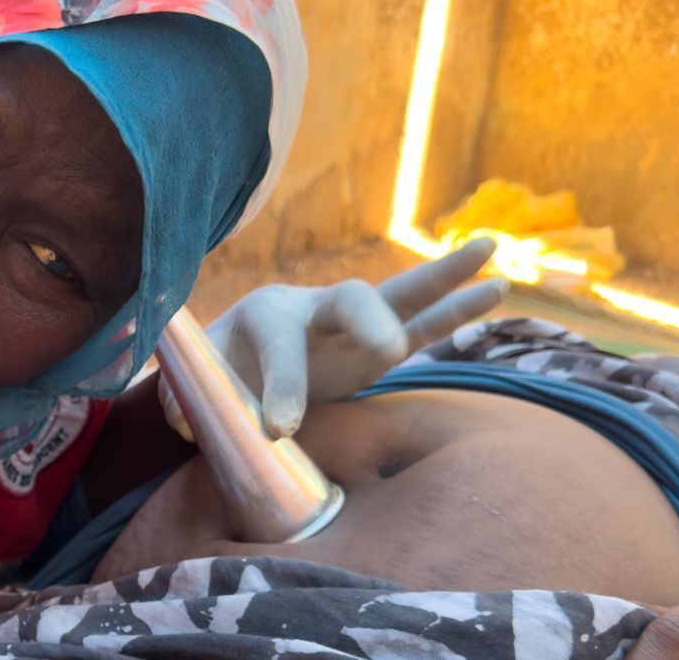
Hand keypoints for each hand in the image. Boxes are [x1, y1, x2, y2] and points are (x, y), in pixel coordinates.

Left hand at [164, 239, 506, 438]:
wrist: (238, 354)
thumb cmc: (221, 368)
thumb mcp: (199, 382)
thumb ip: (184, 400)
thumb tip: (183, 421)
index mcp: (264, 316)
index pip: (279, 346)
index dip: (281, 386)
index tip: (279, 429)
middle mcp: (314, 310)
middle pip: (347, 301)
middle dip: (367, 322)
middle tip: (383, 352)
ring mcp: (353, 325)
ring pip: (400, 296)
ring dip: (442, 276)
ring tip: (488, 249)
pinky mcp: (380, 344)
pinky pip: (424, 324)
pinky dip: (458, 308)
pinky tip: (496, 288)